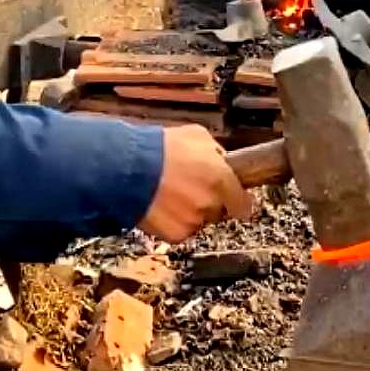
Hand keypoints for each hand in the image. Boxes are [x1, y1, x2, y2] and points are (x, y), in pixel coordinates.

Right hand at [137, 125, 253, 242]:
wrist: (126, 169)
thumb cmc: (159, 149)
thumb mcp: (195, 136)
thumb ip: (216, 151)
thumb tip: (221, 160)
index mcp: (221, 179)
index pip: (243, 204)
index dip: (238, 202)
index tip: (236, 202)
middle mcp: (211, 203)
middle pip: (218, 211)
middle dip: (207, 201)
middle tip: (188, 187)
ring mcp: (194, 221)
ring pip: (198, 221)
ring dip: (189, 211)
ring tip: (169, 194)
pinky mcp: (176, 234)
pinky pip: (181, 230)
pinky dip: (173, 221)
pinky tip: (160, 206)